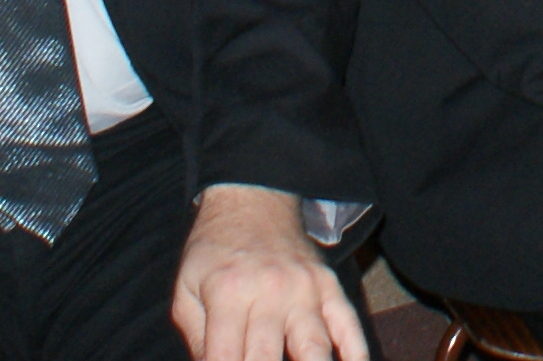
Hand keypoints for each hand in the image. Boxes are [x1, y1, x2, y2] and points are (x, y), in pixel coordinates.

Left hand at [169, 184, 364, 360]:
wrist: (253, 198)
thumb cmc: (213, 251)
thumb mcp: (187, 289)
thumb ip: (197, 339)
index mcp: (228, 294)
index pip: (227, 360)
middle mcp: (270, 293)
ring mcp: (305, 290)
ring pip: (314, 350)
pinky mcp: (328, 285)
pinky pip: (347, 324)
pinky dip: (355, 351)